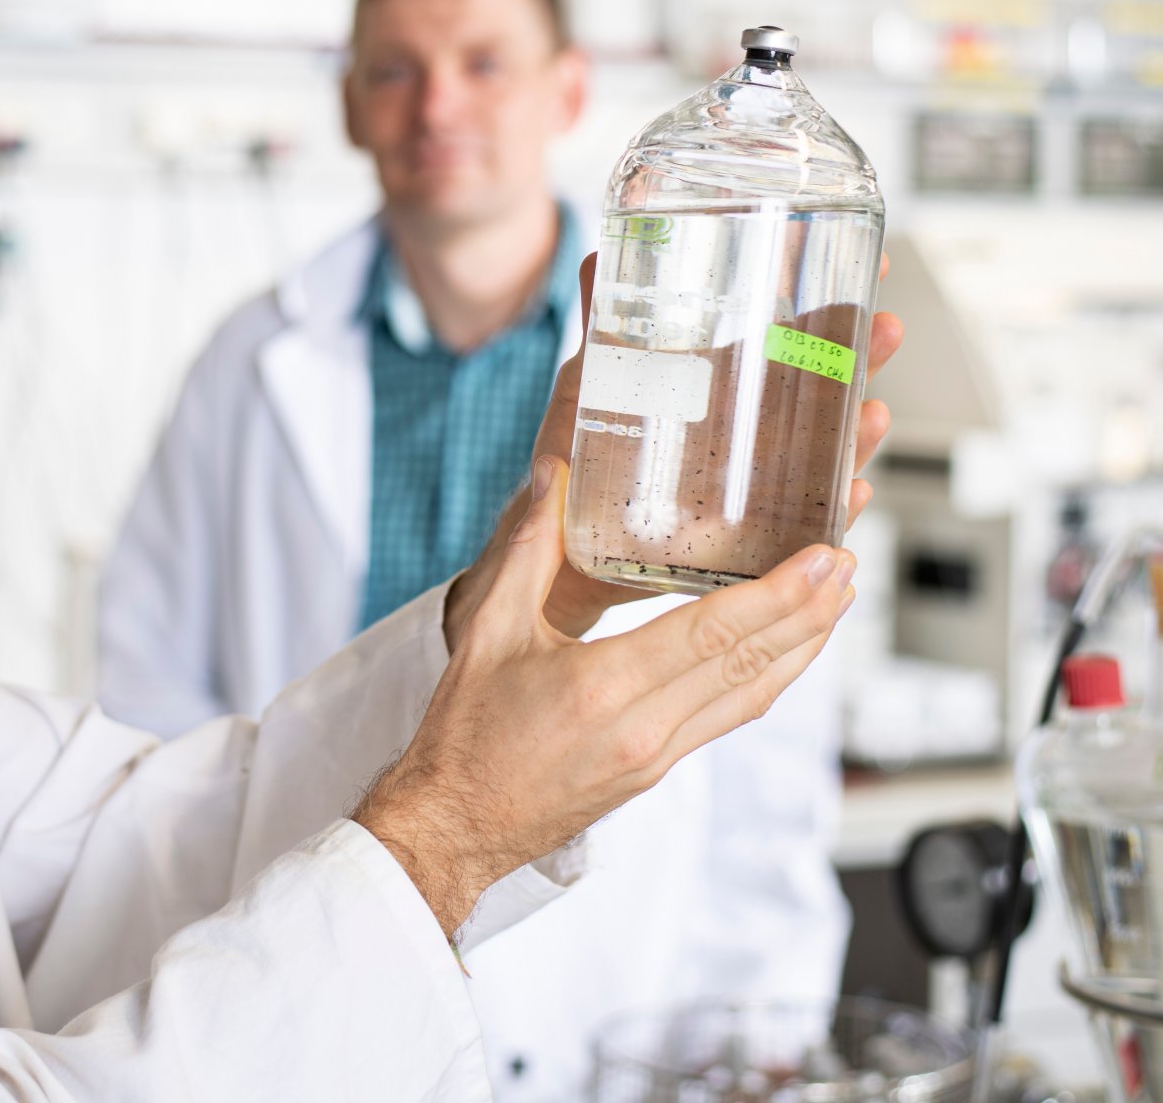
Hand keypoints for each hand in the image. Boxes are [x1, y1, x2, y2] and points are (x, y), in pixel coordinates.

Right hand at [353, 456, 854, 936]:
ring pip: (752, 697)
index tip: (821, 560)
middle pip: (751, 665)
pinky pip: (728, 719)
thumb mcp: (486, 631)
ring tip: (835, 603)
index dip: (778, 596)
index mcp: (603, 687)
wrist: (454, 825)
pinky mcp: (656, 770)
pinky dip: (766, 681)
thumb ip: (527, 550)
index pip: (713, 635)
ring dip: (802, 649)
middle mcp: (644, 728)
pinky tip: (781, 655)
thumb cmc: (464, 736)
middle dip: (809, 614)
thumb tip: (555, 477)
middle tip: (847, 567)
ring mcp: (657, 756)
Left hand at [504, 252, 901, 640]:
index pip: (796, 341)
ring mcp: (750, 488)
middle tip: (886, 332)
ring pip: (821, 460)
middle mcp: (747, 437)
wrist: (556, 540)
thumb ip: (600, 324)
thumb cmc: (577, 457)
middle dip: (860, 364)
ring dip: (854, 438)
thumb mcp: (589, 383)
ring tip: (871, 416)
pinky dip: (829, 513)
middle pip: (824, 395)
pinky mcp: (738, 541)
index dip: (838, 311)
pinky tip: (849, 496)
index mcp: (722, 391)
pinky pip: (798, 529)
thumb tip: (595, 254)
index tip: (880, 267)